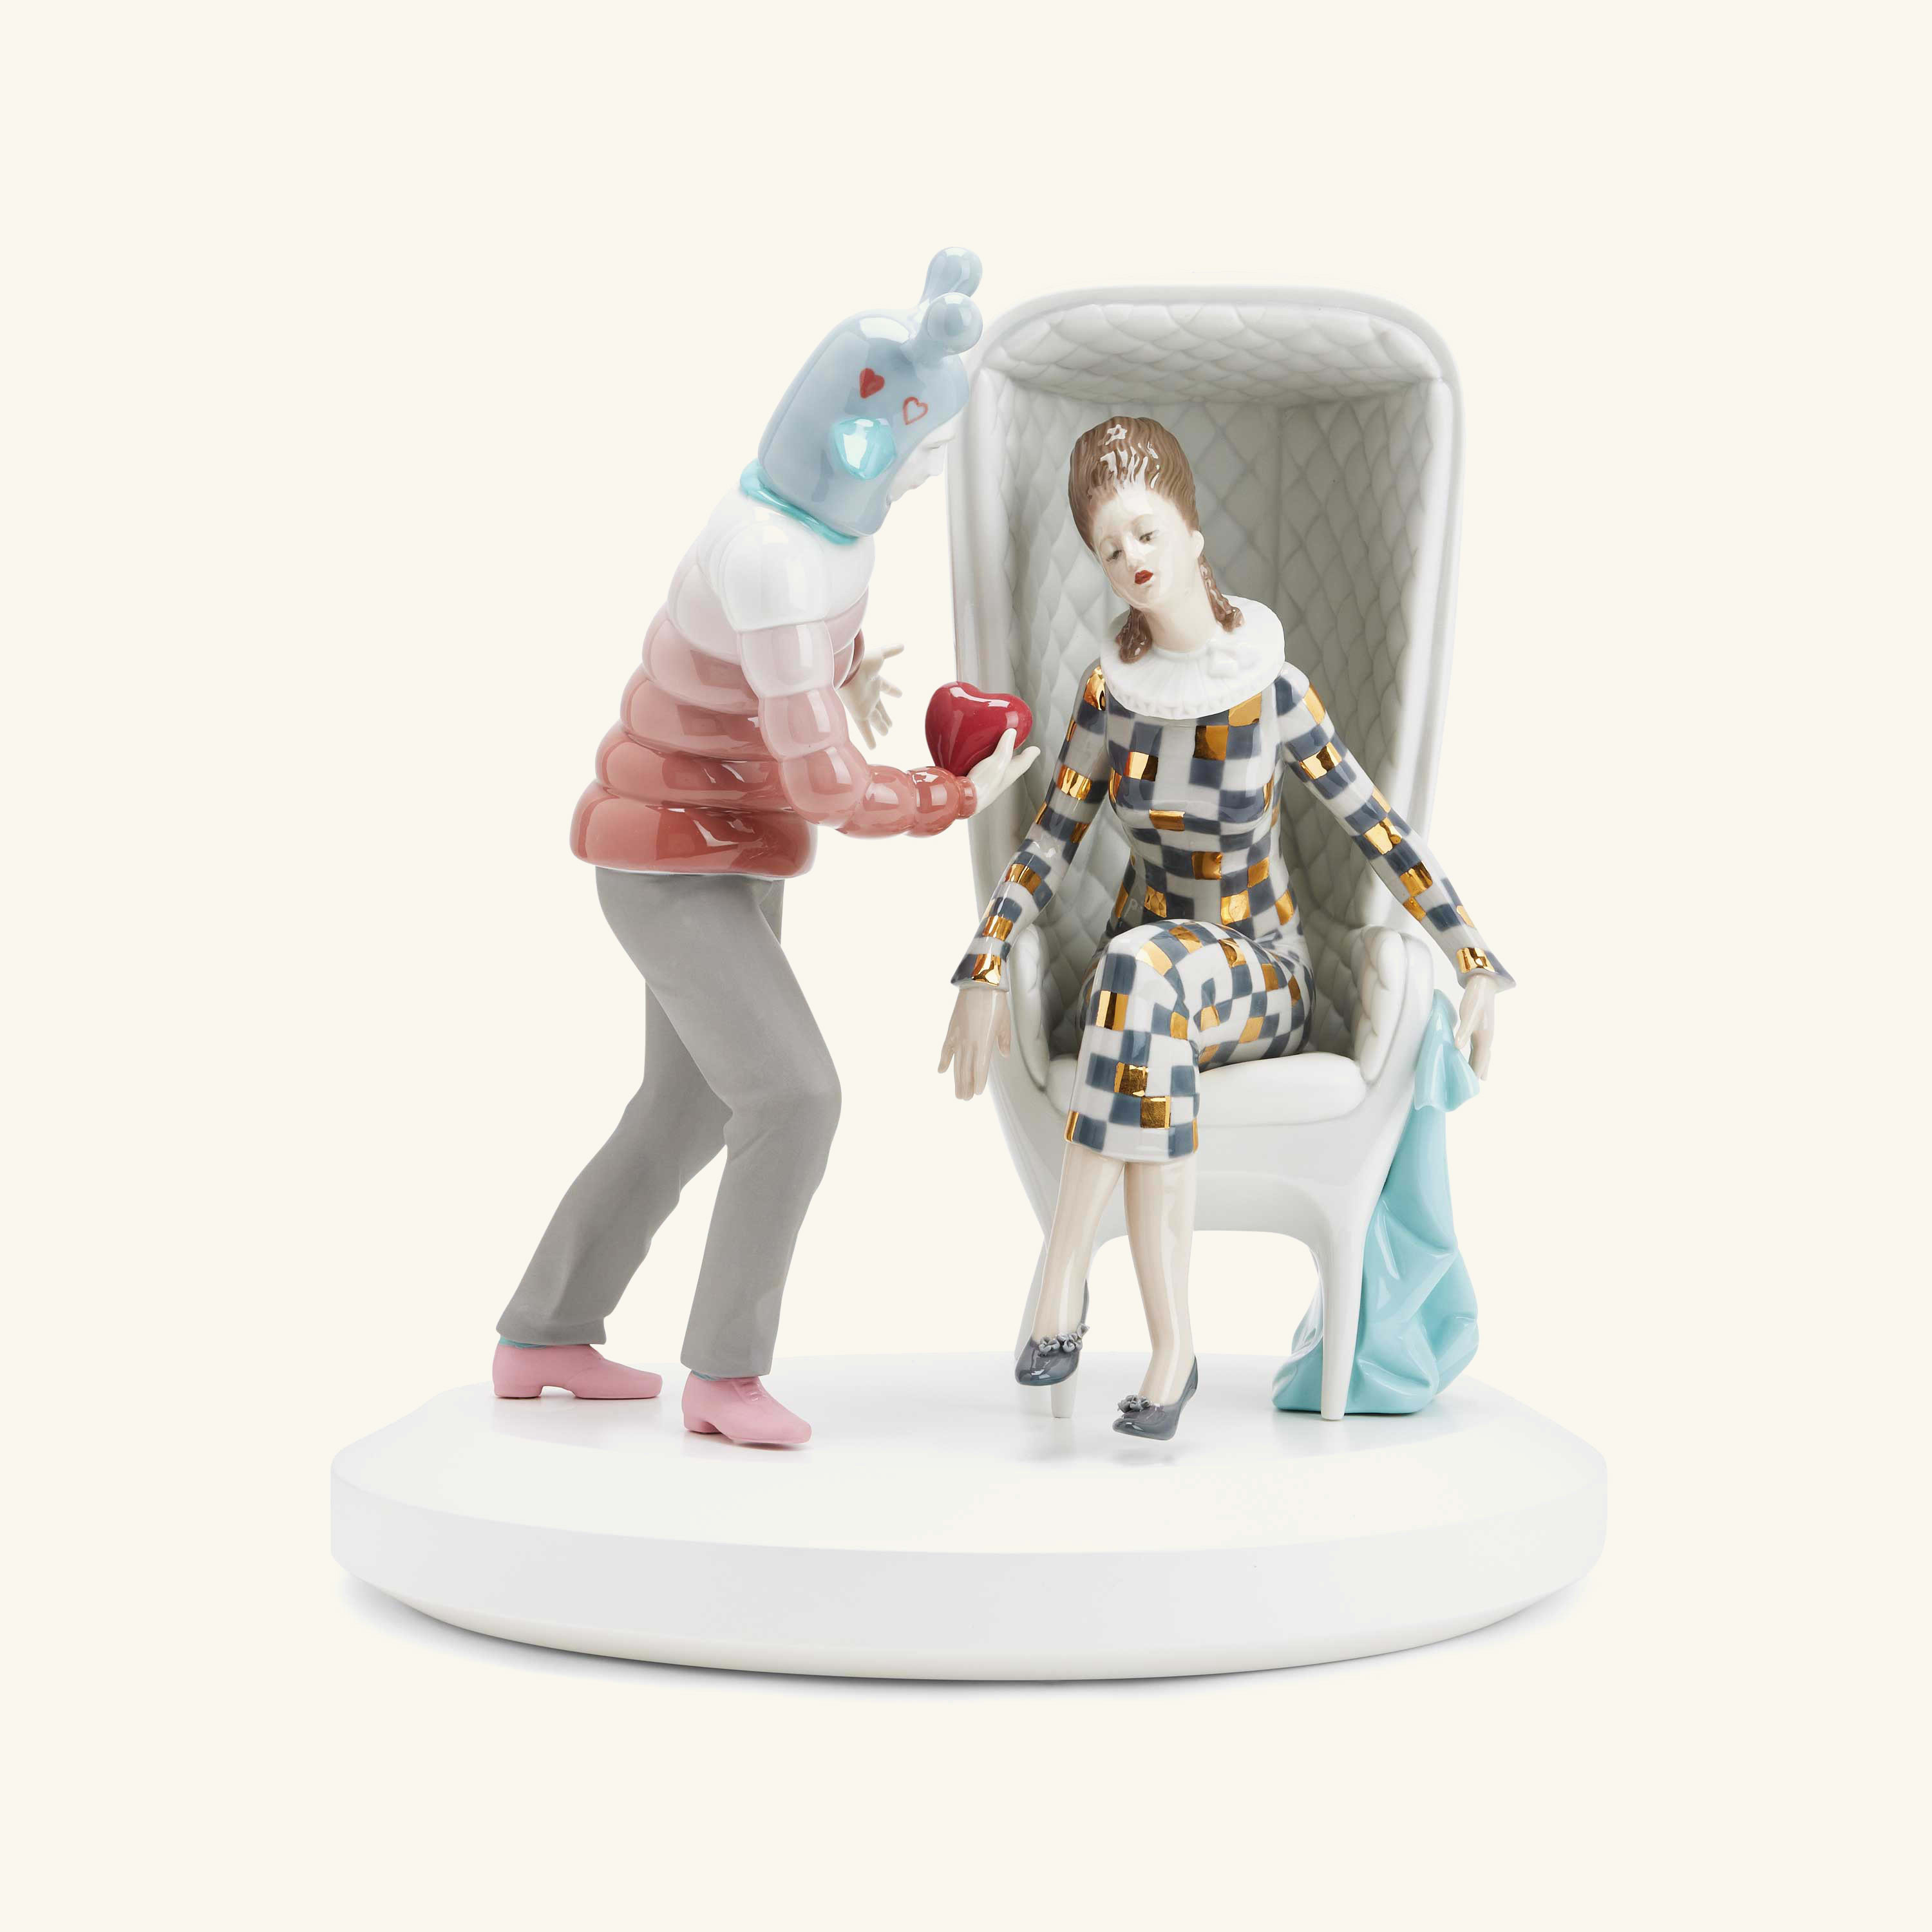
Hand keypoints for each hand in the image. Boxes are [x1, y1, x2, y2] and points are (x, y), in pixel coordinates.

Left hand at [840, 644, 902, 750]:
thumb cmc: (861, 661)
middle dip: (885, 715)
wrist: (845, 668)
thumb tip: (903, 645)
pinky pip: (865, 729)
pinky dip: (869, 738)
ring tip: (886, 733)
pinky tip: (873, 747)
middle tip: (890, 724)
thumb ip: (890, 650)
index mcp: (875, 681)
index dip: (893, 690)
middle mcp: (869, 694)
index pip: (886, 686)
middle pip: (879, 707)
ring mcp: (864, 705)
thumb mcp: (879, 655)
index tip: (900, 694)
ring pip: (875, 719)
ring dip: (880, 727)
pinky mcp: (858, 714)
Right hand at [937, 983, 1009, 1097]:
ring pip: (956, 1063)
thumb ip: (1003, 1040)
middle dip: (965, 1085)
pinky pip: (946, 1048)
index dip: (978, 1082)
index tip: (976, 1093)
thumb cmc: (996, 1002)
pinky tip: (942, 1071)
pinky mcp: (952, 1029)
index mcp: (985, 1042)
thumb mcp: (1005, 1022)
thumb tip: (1004, 1055)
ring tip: (957, 1093)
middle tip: (964, 1099)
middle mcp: (970, 1043)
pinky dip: (944, 1059)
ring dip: (956, 1079)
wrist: (980, 984)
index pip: (980, 1069)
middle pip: (966, 1070)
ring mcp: (959, 1036)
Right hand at [964, 727, 1040, 814]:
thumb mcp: (997, 762)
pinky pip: (985, 769)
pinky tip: (977, 759)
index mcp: (1009, 774)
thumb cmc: (982, 786)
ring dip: (1000, 759)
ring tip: (998, 750)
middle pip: (1013, 766)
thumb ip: (1005, 748)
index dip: (1030, 754)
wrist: (963, 799)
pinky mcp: (976, 781)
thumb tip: (1012, 733)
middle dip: (1016, 757)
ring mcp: (989, 781)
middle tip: (1020, 749)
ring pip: (999, 768)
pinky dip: (985, 762)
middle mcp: (1001, 778)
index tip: (1035, 749)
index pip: (1024, 762)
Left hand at [1455, 972, 1497, 1078]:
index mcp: (1485, 1037)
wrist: (1483, 985)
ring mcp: (1485, 1032)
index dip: (1476, 1071)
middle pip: (1483, 1059)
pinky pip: (1480, 1046)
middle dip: (1480, 1071)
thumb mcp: (1468, 1015)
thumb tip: (1457, 1047)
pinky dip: (1478, 1054)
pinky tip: (1474, 1054)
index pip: (1480, 1059)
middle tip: (1475, 1086)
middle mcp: (1487, 1037)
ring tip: (1480, 1076)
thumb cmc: (1475, 1000)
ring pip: (1483, 1053)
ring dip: (1480, 1064)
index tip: (1472, 1085)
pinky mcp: (1481, 1027)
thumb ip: (1463, 1032)